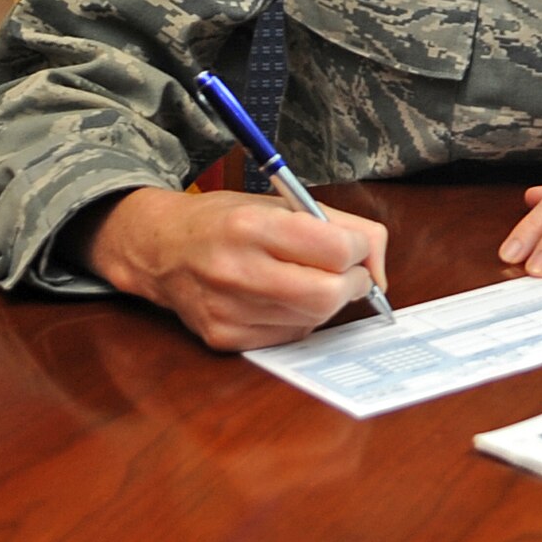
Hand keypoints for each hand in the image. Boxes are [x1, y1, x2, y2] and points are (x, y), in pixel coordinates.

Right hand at [69, 187, 389, 351]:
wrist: (163, 249)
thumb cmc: (231, 221)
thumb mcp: (286, 203)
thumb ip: (346, 226)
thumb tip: (379, 269)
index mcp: (251, 226)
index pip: (334, 249)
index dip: (358, 250)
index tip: (355, 247)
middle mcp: (234, 270)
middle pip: (327, 295)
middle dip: (352, 284)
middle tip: (348, 273)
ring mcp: (227, 310)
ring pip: (312, 320)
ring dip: (327, 302)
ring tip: (311, 279)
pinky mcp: (223, 338)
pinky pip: (288, 336)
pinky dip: (300, 319)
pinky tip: (284, 299)